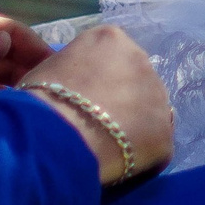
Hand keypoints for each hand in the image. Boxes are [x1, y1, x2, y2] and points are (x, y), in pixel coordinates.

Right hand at [19, 23, 173, 184]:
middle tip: (95, 126)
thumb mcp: (48, 71)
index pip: (112, 58)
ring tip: (106, 148)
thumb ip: (72, 72)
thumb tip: (76, 88)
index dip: (97, 83)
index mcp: (110, 38)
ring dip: (134, 128)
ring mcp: (158, 95)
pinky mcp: (165, 132)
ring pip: (150, 114)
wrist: (54, 135)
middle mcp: (142, 58)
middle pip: (135, 82)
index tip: (83, 102)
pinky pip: (155, 148)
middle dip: (121, 102)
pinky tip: (118, 166)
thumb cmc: (39, 101)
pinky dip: (140, 159)